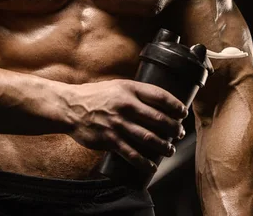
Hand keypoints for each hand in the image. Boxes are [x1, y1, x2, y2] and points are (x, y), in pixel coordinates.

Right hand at [65, 79, 187, 172]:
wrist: (70, 108)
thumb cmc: (95, 96)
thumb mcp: (117, 86)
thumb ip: (136, 92)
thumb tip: (159, 102)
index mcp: (129, 89)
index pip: (160, 96)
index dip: (176, 106)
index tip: (183, 113)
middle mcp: (125, 106)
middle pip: (159, 119)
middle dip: (174, 128)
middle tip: (179, 133)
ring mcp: (118, 124)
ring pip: (149, 138)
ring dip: (164, 146)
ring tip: (169, 150)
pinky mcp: (110, 140)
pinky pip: (132, 154)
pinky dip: (145, 162)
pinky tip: (152, 166)